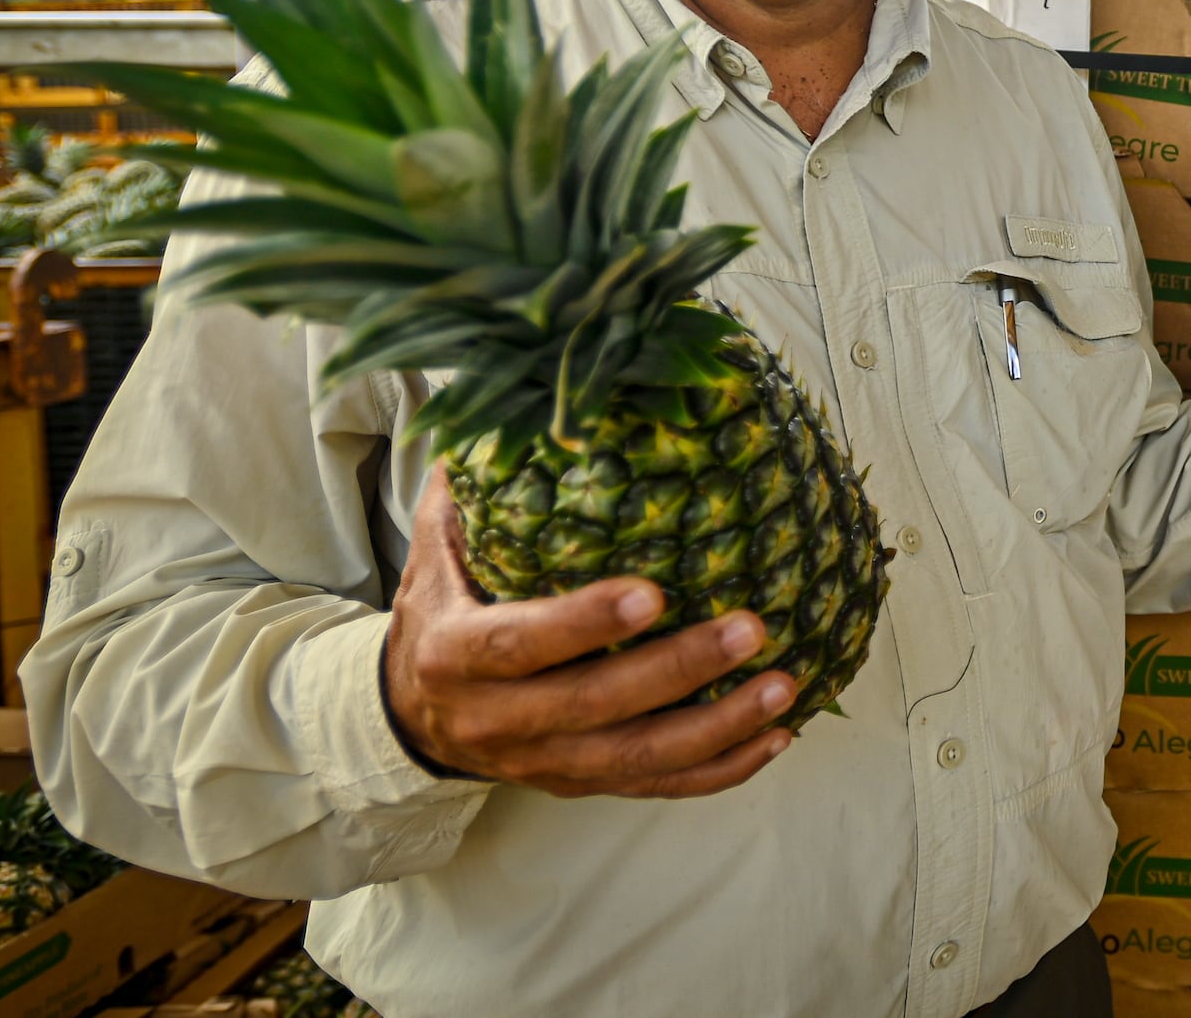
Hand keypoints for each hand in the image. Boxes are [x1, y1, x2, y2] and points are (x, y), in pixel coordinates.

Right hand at [381, 461, 796, 798]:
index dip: (584, 624)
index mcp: (456, 656)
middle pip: (593, 708)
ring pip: (634, 758)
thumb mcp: (434, 550)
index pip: (520, 645)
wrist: (407, 717)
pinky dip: (718, 770)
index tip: (653, 594)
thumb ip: (470, 490)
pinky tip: (776, 737)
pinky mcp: (578, 785)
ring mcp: (542, 763)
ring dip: (716, 728)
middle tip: (752, 628)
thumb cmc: (440, 613)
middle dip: (678, 672)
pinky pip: (655, 786)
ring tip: (783, 686)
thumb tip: (511, 402)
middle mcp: (497, 720)